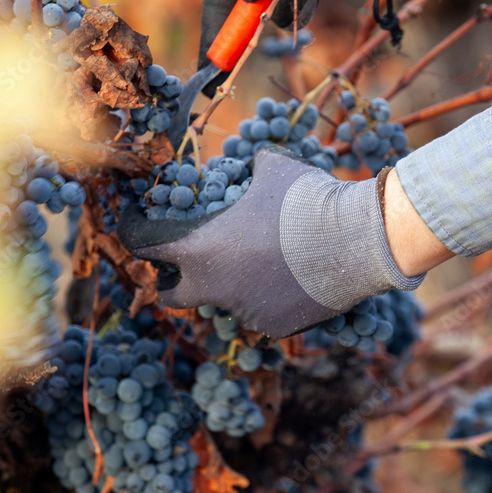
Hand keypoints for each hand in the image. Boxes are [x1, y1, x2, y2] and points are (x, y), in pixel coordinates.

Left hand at [117, 146, 424, 338]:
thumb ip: (246, 172)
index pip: (143, 245)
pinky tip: (289, 277)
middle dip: (170, 280)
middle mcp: (214, 288)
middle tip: (181, 265)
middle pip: (170, 295)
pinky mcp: (273, 327)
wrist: (358, 241)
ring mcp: (243, 313)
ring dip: (229, 284)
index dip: (133, 231)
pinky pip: (258, 312)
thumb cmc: (308, 199)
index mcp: (200, 249)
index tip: (133, 224)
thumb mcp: (270, 170)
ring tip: (258, 261)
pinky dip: (264, 296)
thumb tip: (245, 165)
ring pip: (222, 301)